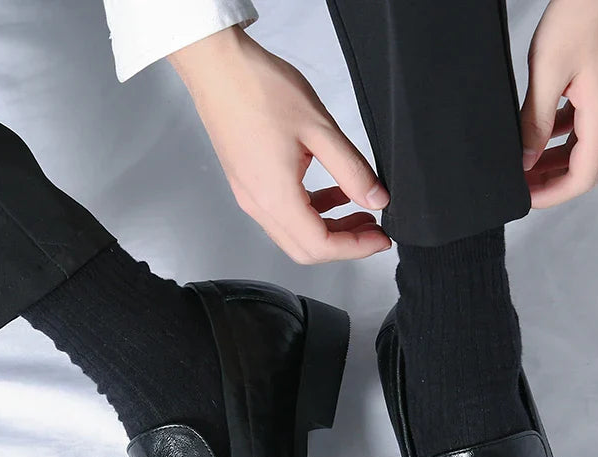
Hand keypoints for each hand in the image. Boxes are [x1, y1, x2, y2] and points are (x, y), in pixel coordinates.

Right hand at [168, 25, 391, 263]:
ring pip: (295, 234)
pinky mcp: (249, 184)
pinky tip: (334, 193)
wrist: (216, 66)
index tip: (381, 239)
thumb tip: (376, 199)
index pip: (321, 245)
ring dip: (330, 229)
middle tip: (374, 230)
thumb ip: (352, 170)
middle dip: (345, 244)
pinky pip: (284, 214)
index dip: (356, 247)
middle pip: (306, 249)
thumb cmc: (258, 88)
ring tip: (360, 210)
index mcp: (275, 197)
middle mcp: (258, 205)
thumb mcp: (320, 129)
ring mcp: (250, 196)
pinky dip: (313, 212)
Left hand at [520, 0, 597, 207]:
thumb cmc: (583, 14)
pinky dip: (558, 135)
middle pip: (583, 167)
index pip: (582, 178)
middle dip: (550, 182)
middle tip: (520, 185)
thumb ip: (535, 122)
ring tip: (523, 164)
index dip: (553, 195)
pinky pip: (581, 125)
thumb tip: (526, 159)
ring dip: (553, 160)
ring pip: (581, 147)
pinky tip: (536, 132)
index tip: (527, 198)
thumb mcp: (548, 73)